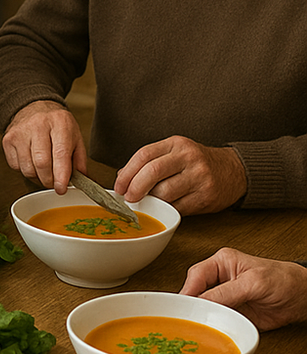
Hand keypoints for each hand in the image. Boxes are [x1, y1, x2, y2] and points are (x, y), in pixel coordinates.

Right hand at [1, 100, 86, 193]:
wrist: (33, 107)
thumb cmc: (56, 125)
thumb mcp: (75, 137)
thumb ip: (79, 160)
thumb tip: (81, 181)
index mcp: (59, 123)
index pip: (60, 154)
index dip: (61, 176)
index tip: (61, 189)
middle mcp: (38, 125)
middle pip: (41, 163)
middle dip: (49, 180)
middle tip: (54, 182)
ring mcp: (20, 132)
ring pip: (27, 168)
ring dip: (37, 177)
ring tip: (43, 171)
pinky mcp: (7, 139)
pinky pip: (16, 167)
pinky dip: (25, 171)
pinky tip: (31, 162)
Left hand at [113, 136, 246, 214]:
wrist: (234, 171)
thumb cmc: (196, 162)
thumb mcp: (174, 152)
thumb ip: (149, 161)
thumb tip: (122, 177)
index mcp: (176, 144)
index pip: (144, 155)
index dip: (127, 172)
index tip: (119, 186)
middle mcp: (188, 158)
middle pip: (152, 172)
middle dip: (135, 188)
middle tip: (128, 198)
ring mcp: (199, 177)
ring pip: (165, 192)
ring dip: (151, 201)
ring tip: (148, 202)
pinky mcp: (206, 196)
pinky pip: (178, 207)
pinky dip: (167, 210)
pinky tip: (164, 208)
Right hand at [179, 247, 306, 329]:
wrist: (303, 298)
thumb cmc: (282, 280)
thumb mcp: (253, 283)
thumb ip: (226, 292)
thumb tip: (201, 301)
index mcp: (221, 263)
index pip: (197, 275)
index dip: (188, 290)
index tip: (181, 305)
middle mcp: (219, 279)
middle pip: (196, 291)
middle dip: (191, 304)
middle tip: (185, 318)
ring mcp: (225, 297)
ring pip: (204, 307)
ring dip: (201, 317)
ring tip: (194, 327)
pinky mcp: (233, 313)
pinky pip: (217, 320)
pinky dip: (213, 326)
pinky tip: (209, 331)